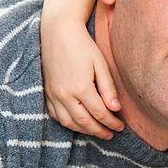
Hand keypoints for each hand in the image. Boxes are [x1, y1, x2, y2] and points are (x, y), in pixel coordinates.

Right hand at [42, 22, 123, 139]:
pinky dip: (68, 122)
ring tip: (97, 132)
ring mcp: (53, 94)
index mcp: (80, 87)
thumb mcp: (100, 64)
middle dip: (99, 131)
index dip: (112, 122)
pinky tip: (78, 123)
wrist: (58, 32)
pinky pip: (56, 115)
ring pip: (69, 122)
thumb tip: (116, 109)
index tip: (121, 126)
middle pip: (84, 121)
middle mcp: (64, 94)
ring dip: (84, 130)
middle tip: (111, 134)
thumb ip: (108, 88)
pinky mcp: (46, 92)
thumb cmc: (83, 46)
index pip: (100, 113)